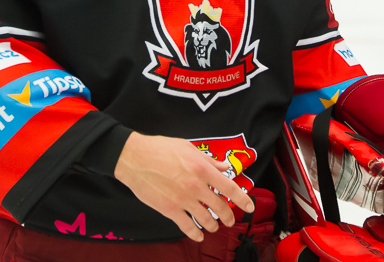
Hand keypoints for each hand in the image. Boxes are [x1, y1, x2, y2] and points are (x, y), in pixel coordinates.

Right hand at [114, 133, 253, 241]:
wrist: (134, 158)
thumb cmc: (160, 149)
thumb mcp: (188, 148)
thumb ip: (208, 159)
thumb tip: (224, 166)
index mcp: (202, 168)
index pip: (229, 187)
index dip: (242, 199)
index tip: (249, 207)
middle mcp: (196, 186)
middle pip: (220, 207)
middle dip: (228, 216)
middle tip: (230, 220)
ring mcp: (183, 200)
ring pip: (206, 219)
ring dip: (213, 225)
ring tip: (213, 226)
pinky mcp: (169, 210)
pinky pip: (187, 227)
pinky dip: (195, 233)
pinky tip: (198, 235)